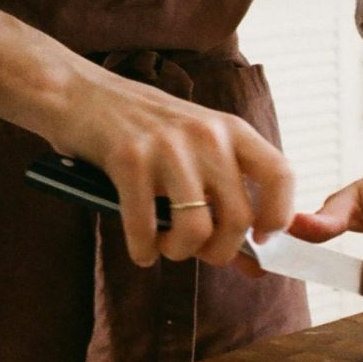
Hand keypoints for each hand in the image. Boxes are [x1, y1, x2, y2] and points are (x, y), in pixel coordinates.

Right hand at [43, 67, 294, 268]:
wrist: (80, 93)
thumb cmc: (146, 133)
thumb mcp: (197, 151)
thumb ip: (228, 200)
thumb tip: (257, 268)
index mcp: (233, 130)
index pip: (281, 175)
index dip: (278, 216)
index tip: (260, 238)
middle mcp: (207, 135)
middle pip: (239, 218)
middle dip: (220, 251)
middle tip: (200, 251)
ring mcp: (168, 146)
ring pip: (197, 229)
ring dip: (180, 252)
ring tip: (167, 246)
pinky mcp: (128, 159)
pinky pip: (145, 228)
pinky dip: (143, 249)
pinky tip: (141, 249)